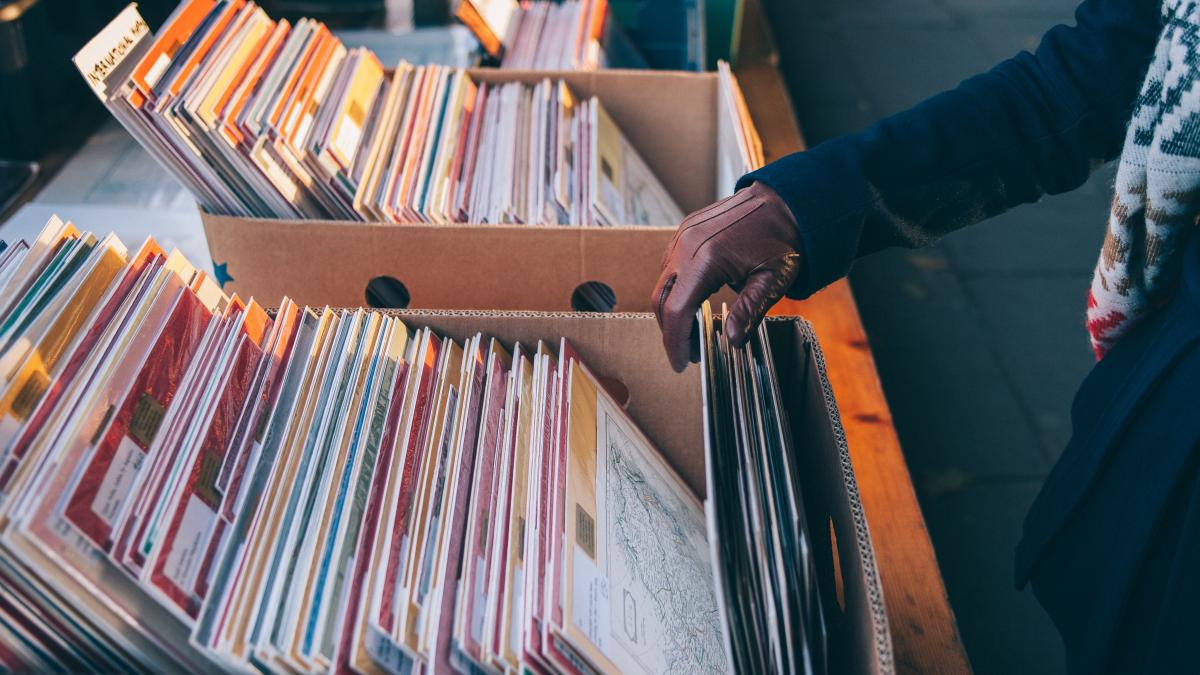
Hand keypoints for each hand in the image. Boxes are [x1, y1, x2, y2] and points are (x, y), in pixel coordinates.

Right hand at [652, 181, 802, 371]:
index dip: (675, 342)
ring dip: (672, 310)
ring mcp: (682, 235)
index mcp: (706, 258)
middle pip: (661, 299)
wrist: (783, 200)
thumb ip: (749, 311)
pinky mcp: (684, 230)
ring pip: (662, 282)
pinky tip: (694, 302)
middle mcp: (686, 245)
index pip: (676, 310)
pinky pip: (669, 265)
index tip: (681, 364)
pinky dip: (676, 289)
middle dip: (670, 331)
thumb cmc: (782, 239)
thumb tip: (731, 341)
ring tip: (694, 331)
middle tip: (689, 353)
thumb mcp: (772, 279)